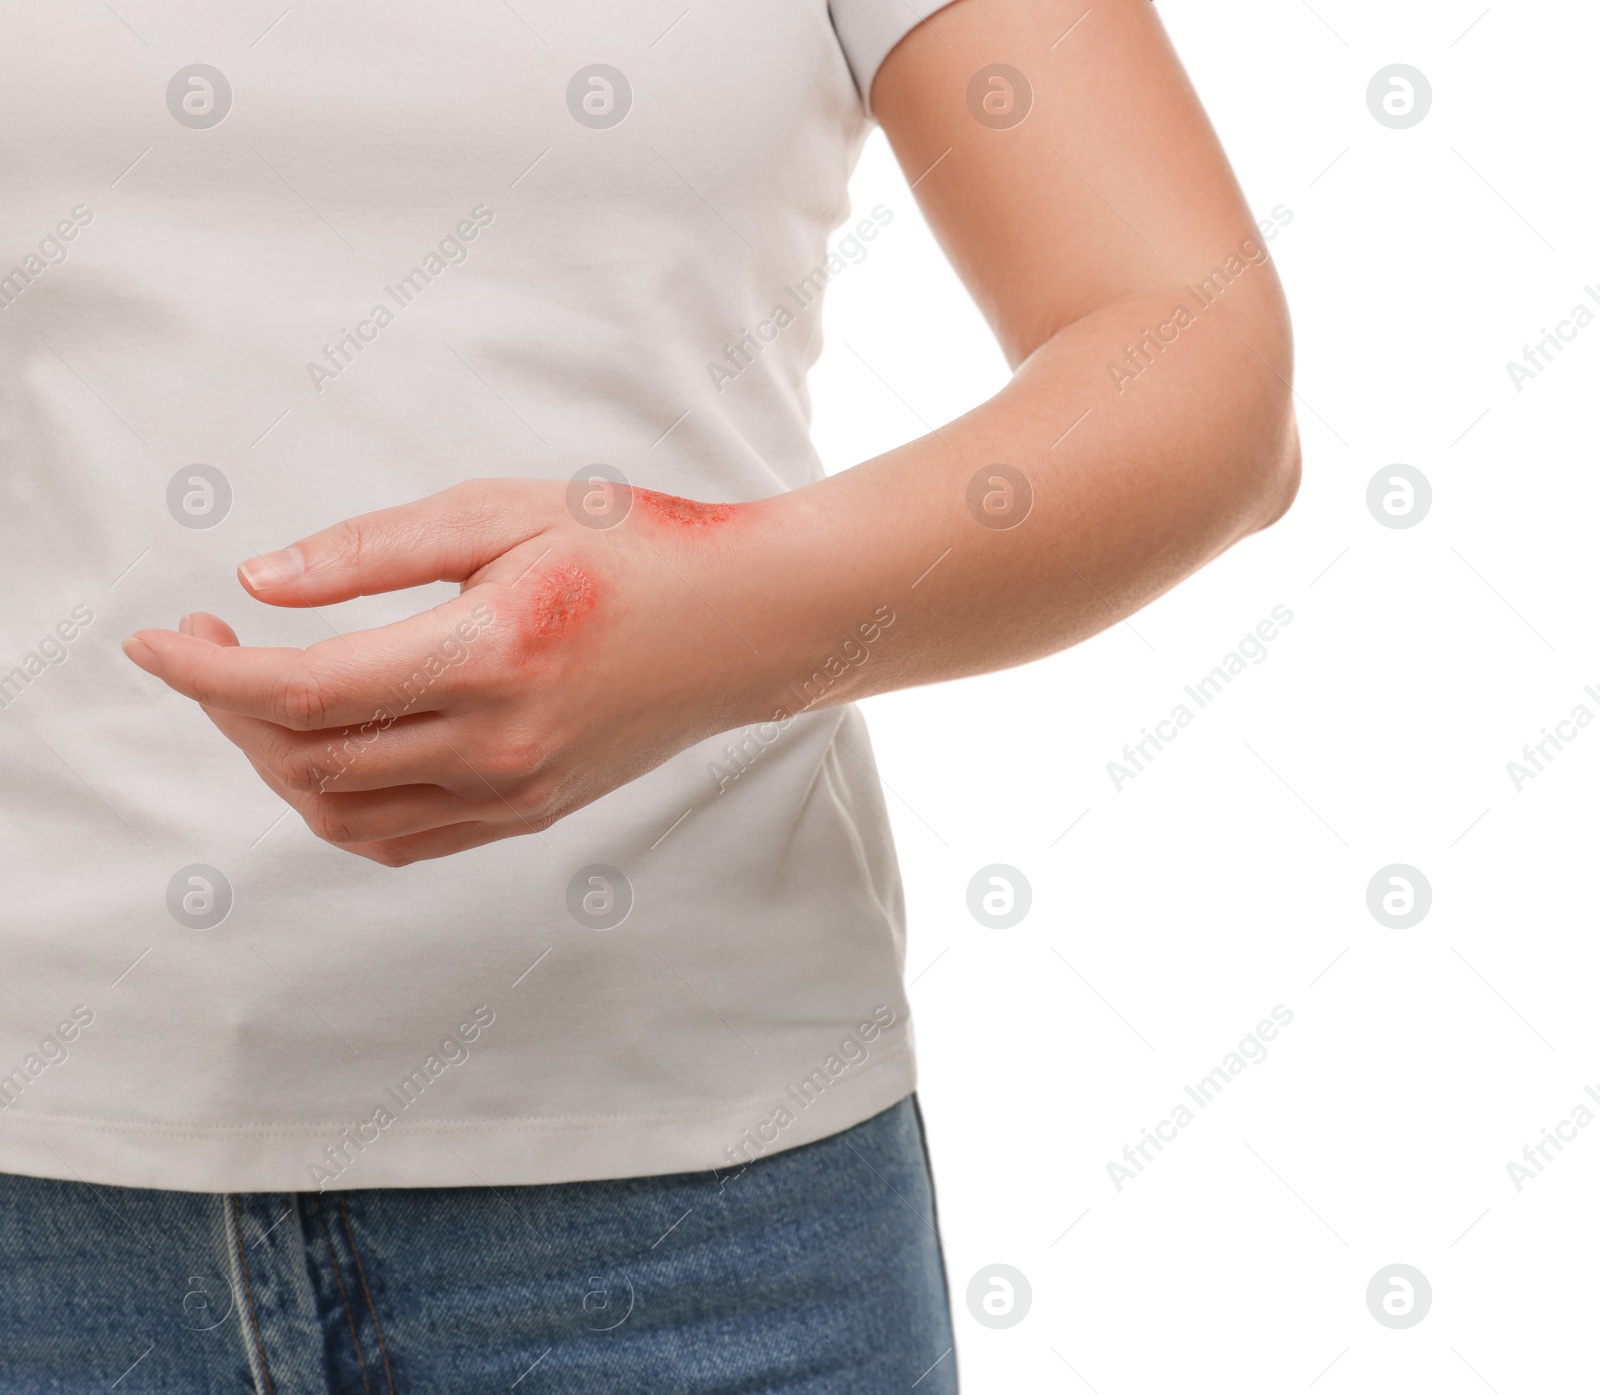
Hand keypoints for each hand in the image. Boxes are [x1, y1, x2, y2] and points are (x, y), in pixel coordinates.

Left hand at [122, 479, 784, 865]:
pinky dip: (338, 806)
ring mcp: (515, 791)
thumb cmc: (640, 548)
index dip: (206, 673)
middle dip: (229, 707)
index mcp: (487, 655)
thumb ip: (377, 549)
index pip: (302, 691)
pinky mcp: (530, 813)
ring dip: (276, 760)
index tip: (153, 641)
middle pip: (307, 758)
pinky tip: (331, 751)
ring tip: (267, 694)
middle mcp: (496, 744)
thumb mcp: (507, 511)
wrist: (748, 625)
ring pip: (343, 813)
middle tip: (211, 645)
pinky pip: (400, 839)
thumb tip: (260, 585)